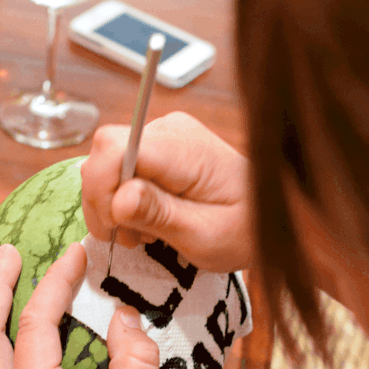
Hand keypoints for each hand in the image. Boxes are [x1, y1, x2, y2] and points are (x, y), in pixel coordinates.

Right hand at [81, 112, 253, 271]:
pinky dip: (122, 201)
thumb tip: (119, 198)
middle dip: (104, 202)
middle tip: (131, 237)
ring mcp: (162, 137)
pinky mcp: (158, 150)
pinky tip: (145, 222)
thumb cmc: (244, 230)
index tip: (115, 225)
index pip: (113, 148)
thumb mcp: (204, 235)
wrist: (267, 217)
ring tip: (143, 233)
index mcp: (183, 149)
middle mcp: (169, 131)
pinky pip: (120, 170)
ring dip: (113, 206)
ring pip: (106, 164)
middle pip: (103, 155)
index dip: (101, 188)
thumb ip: (160, 214)